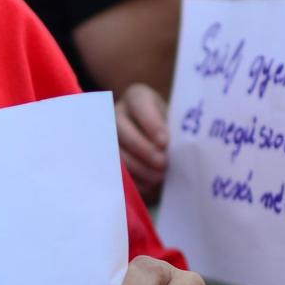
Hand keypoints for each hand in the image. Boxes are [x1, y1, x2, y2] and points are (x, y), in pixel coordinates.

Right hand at [115, 83, 170, 200]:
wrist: (162, 142)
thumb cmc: (173, 128)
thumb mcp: (176, 122)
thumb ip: (174, 131)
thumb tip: (176, 150)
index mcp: (137, 97)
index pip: (139, 104)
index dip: (150, 123)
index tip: (164, 142)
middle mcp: (117, 114)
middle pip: (122, 129)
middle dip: (143, 149)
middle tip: (163, 163)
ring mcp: (109, 137)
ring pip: (116, 152)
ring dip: (138, 167)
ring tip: (159, 179)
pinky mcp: (108, 160)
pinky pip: (115, 171)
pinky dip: (134, 181)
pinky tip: (150, 187)